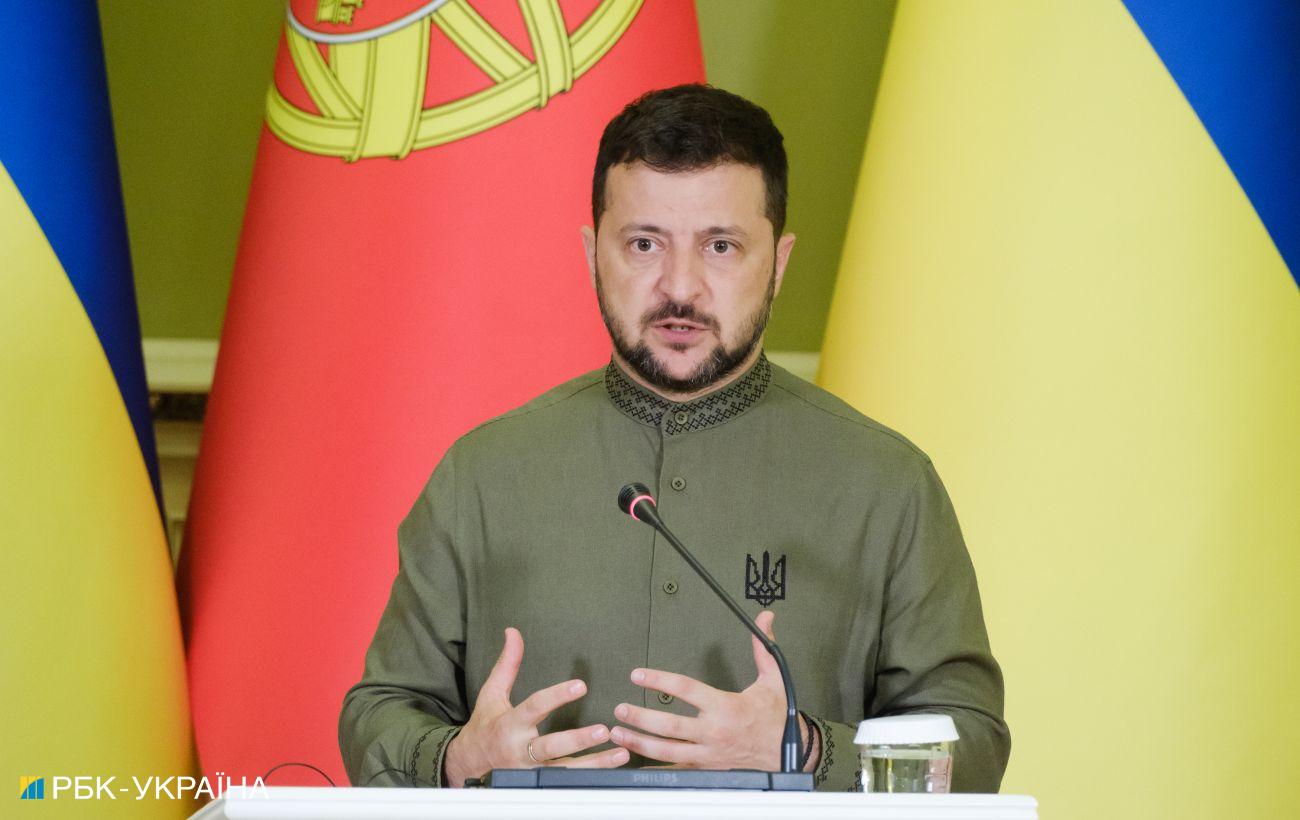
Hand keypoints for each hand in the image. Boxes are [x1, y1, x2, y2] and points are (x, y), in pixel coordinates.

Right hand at [443, 628, 628, 786]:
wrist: (469, 763)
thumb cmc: (485, 726)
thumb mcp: (491, 693)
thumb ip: (507, 664)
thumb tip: (513, 633)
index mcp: (510, 724)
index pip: (535, 707)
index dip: (557, 696)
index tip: (580, 686)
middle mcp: (520, 749)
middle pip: (550, 746)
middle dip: (577, 740)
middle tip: (602, 730)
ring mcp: (531, 770)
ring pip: (565, 769)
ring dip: (594, 763)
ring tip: (619, 753)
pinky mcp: (540, 782)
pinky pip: (568, 781)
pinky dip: (591, 775)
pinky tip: (612, 766)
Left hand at [609, 611, 812, 770]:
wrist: (789, 752)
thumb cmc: (777, 716)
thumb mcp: (773, 679)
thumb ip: (763, 648)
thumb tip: (765, 619)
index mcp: (726, 707)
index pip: (685, 690)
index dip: (659, 680)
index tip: (639, 675)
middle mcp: (714, 732)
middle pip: (670, 726)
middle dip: (641, 717)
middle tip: (620, 709)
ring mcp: (709, 753)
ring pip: (668, 750)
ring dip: (640, 742)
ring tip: (619, 733)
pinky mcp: (708, 767)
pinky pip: (677, 769)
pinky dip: (655, 767)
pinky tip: (636, 761)